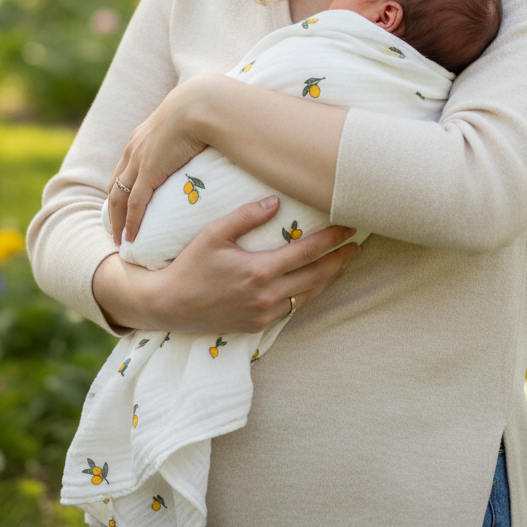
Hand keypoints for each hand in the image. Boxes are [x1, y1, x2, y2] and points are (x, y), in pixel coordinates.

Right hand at [93, 195, 360, 333]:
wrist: (168, 305)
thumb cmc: (189, 264)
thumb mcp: (213, 233)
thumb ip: (245, 216)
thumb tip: (276, 200)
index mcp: (259, 271)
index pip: (307, 252)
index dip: (332, 238)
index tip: (350, 226)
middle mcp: (266, 296)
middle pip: (317, 276)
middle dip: (340, 260)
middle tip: (358, 244)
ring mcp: (263, 314)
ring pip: (308, 295)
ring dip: (328, 278)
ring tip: (343, 261)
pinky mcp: (257, 326)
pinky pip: (292, 309)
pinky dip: (308, 294)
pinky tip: (315, 283)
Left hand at [107, 74, 214, 243]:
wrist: (199, 104)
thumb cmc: (201, 110)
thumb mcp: (187, 124)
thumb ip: (188, 136)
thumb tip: (203, 143)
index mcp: (141, 137)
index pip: (124, 168)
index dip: (121, 187)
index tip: (121, 204)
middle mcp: (134, 149)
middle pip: (115, 185)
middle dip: (112, 208)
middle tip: (115, 227)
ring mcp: (139, 161)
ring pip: (118, 198)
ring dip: (117, 220)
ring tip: (120, 239)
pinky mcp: (149, 172)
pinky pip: (135, 204)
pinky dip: (131, 222)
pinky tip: (131, 237)